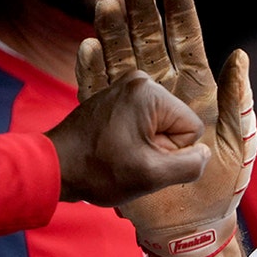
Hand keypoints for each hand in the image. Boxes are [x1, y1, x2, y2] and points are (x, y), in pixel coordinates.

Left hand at [48, 70, 209, 205]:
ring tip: (118, 152)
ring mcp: (125, 86)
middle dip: (159, 146)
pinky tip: (113, 146)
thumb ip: (191, 165)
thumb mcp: (152, 176)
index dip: (172, 152)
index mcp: (150, 93)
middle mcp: (139, 80)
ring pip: (160, 123)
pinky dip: (132, 136)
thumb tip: (203, 153)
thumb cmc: (97, 171)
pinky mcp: (115, 95)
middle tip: (129, 157)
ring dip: (146, 143)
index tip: (142, 157)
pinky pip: (143, 119)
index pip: (191, 129)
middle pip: (176, 123)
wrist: (52, 167)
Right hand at [77, 0, 256, 256]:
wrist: (188, 225)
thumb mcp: (235, 142)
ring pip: (122, 59)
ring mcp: (139, 109)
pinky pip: (100, 93)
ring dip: (112, 31)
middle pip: (152, 42)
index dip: (181, 12)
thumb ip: (237, 101)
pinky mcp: (118, 128)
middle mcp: (168, 93)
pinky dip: (92, 70)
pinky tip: (86, 47)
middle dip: (141, 10)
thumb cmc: (220, 187)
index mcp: (199, 91)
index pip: (189, 42)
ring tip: (103, 2)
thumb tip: (239, 56)